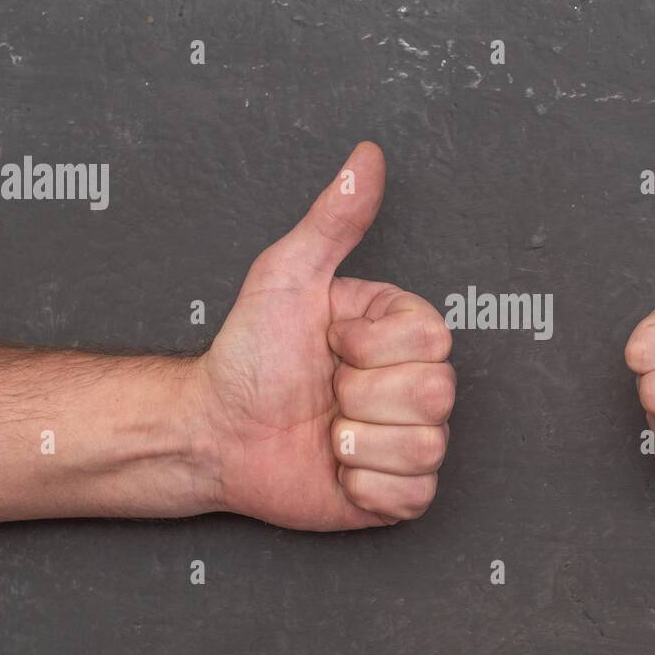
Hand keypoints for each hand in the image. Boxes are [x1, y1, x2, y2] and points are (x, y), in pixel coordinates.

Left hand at [191, 142, 454, 529]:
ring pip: (426, 446)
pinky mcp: (397, 493)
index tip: (332, 343)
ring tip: (326, 431)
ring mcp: (409, 440)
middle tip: (326, 391)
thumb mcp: (288, 273)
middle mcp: (413, 386)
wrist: (217, 430)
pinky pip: (413, 496)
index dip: (373, 348)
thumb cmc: (249, 353)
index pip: (435, 341)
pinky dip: (364, 487)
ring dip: (358, 443)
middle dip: (362, 396)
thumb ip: (335, 218)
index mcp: (401, 334)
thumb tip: (366, 158)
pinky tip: (335, 468)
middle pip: (437, 395)